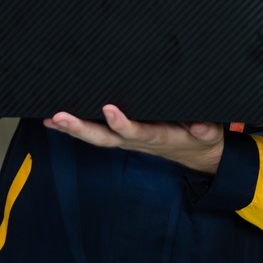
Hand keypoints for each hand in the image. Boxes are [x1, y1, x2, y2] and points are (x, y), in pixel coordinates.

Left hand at [45, 106, 225, 175]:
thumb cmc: (200, 137)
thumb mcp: (211, 133)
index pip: (136, 131)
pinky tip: (55, 121)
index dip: (122, 123)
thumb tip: (201, 127)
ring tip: (51, 118)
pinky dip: (74, 129)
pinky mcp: (121, 137)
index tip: (109, 109)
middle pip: (104, 138)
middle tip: (61, 117)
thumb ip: (207, 129)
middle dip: (81, 129)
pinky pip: (95, 133)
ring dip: (72, 129)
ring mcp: (126, 140)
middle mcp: (136, 140)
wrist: (196, 153)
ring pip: (96, 136)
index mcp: (158, 137)